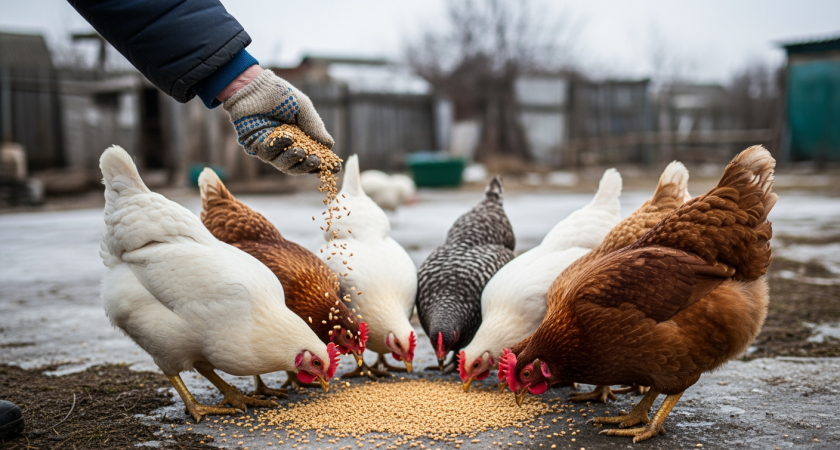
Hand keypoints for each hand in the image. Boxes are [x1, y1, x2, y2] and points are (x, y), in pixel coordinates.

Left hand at [222, 69, 337, 174]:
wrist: (254, 86)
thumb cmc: (279, 94)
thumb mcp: (303, 108)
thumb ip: (315, 127)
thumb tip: (330, 146)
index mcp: (301, 138)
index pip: (314, 155)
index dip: (324, 162)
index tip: (336, 167)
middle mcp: (287, 146)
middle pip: (299, 165)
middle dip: (308, 165)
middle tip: (316, 161)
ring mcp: (272, 148)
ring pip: (283, 164)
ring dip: (293, 159)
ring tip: (300, 151)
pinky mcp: (256, 146)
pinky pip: (268, 153)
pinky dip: (278, 147)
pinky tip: (286, 138)